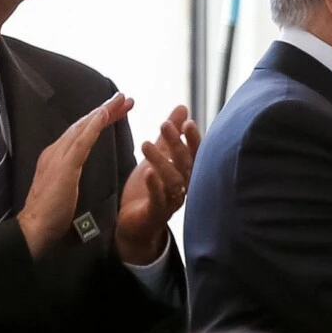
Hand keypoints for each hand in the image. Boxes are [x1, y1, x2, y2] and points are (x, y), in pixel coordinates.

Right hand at [19, 94, 132, 257]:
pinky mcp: (64, 166)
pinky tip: (104, 114)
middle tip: (125, 98)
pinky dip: (93, 126)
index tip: (117, 110)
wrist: (35, 227)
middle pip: (83, 125)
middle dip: (105, 110)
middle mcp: (55, 151)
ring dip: (103, 112)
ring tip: (121, 100)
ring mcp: (58, 157)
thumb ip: (70, 175)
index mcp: (57, 157)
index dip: (98, 120)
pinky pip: (81, 142)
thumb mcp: (64, 187)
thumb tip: (76, 171)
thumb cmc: (51, 213)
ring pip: (83, 127)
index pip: (81, 133)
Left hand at [114, 104, 197, 265]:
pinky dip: (155, 185)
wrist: (134, 224)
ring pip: (173, 180)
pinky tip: (148, 172)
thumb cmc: (149, 189)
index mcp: (186, 173)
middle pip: (185, 164)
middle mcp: (184, 187)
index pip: (196, 154)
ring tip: (145, 144)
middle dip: (176, 144)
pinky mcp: (157, 213)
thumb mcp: (158, 157)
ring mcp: (172, 201)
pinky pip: (159, 199)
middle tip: (163, 125)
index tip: (187, 122)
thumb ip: (171, 135)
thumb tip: (183, 108)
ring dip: (161, 161)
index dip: (194, 139)